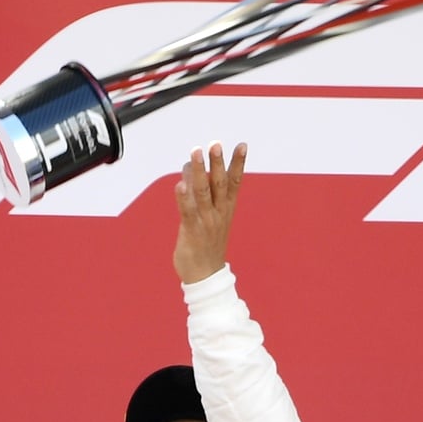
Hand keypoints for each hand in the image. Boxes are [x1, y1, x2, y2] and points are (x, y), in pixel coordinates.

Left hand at [173, 141, 246, 283]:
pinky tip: (180, 184)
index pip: (234, 182)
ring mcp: (206, 222)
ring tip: (195, 153)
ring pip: (203, 192)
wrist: (206, 277)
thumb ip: (205, 198)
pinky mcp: (192, 231)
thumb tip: (193, 173)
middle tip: (215, 144)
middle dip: (217, 163)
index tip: (242, 145)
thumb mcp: (213, 219)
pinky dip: (184, 197)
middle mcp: (218, 213)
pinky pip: (188, 211)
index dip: (238, 164)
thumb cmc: (206, 246)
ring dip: (199, 171)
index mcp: (226, 210)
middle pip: (219, 184)